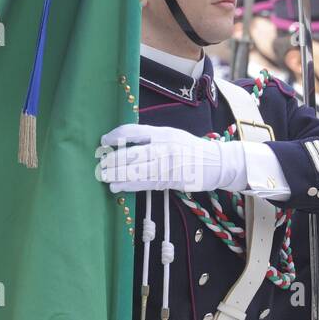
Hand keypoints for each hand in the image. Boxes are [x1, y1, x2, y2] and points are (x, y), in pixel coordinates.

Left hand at [96, 124, 245, 193]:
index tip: (104, 141)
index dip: (116, 136)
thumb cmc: (192, 149)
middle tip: (100, 165)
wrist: (218, 162)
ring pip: (136, 171)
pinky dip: (129, 186)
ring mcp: (168, 164)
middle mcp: (164, 147)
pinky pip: (145, 183)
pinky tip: (118, 187)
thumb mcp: (172, 136)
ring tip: (105, 178)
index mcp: (163, 133)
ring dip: (117, 176)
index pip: (134, 131)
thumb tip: (126, 143)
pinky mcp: (171, 180)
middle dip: (113, 160)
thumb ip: (152, 138)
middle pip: (132, 153)